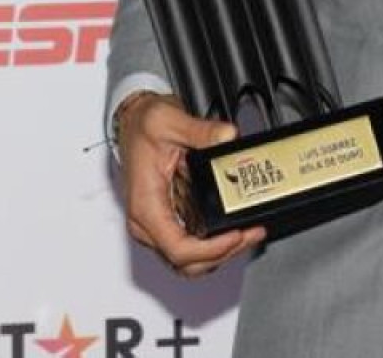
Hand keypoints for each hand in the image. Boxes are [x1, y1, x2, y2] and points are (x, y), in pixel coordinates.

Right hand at [116, 91, 267, 276]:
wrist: (132, 121)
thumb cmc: (141, 125)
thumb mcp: (168, 120)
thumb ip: (200, 130)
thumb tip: (226, 137)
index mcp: (145, 205)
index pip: (178, 249)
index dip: (211, 250)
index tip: (235, 234)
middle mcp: (147, 223)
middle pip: (187, 263)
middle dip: (224, 254)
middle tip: (251, 233)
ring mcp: (157, 225)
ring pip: (190, 261)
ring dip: (222, 253)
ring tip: (248, 233)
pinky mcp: (168, 221)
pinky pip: (191, 247)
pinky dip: (214, 245)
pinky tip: (233, 228)